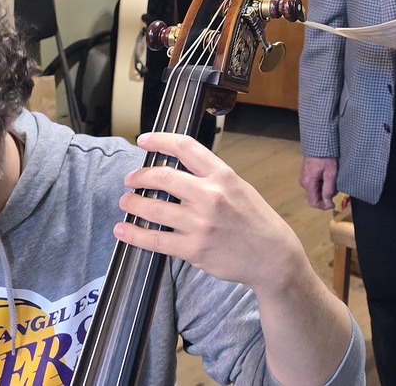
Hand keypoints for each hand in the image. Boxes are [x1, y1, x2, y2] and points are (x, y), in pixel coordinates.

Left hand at [118, 132, 304, 291]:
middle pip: (163, 177)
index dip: (160, 140)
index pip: (185, 147)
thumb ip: (210, 178)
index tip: (144, 140)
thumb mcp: (238, 187)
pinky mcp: (194, 249)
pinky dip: (135, 234)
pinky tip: (123, 230)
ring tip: (125, 203)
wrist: (272, 256)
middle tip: (130, 179)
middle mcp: (211, 195)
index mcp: (223, 175)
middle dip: (140, 176)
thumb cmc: (255, 220)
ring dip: (133, 204)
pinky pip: (156, 240)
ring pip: (154, 208)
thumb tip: (177, 171)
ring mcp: (201, 223)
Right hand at [299, 155, 337, 210]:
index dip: (324, 206)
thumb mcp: (330, 173)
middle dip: (325, 197)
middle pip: (314, 197)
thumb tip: (328, 204)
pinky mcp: (306, 175)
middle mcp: (303, 183)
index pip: (313, 203)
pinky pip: (313, 185)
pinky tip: (327, 177)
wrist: (318, 143)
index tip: (333, 204)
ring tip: (332, 180)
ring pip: (314, 191)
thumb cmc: (325, 157)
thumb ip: (328, 189)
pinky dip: (321, 185)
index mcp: (308, 183)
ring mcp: (303, 178)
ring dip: (324, 190)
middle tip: (335, 188)